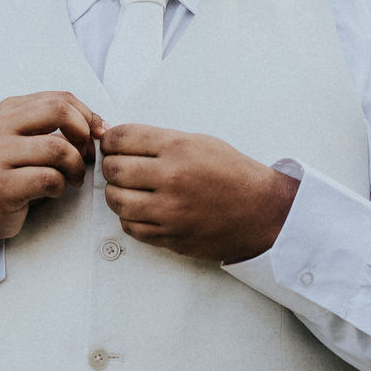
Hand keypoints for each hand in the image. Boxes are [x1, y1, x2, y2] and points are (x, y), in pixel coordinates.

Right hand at [0, 91, 104, 259]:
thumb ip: (54, 127)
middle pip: (59, 110)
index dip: (87, 116)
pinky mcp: (2, 185)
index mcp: (9, 110)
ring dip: (76, 166)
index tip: (96, 137)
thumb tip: (100, 126)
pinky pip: (48, 178)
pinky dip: (61, 186)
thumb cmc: (6, 173)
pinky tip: (54, 191)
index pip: (60, 98)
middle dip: (83, 133)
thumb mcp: (24, 140)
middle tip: (86, 155)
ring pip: (58, 148)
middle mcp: (1, 127)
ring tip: (73, 178)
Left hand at [99, 124, 297, 262]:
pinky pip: (130, 226)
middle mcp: (171, 178)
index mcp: (178, 148)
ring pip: (116, 200)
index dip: (109, 139)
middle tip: (120, 167)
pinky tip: (142, 209)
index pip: (121, 138)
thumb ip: (156, 140)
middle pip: (114, 169)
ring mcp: (169, 210)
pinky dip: (130, 217)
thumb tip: (113, 135)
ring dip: (116, 193)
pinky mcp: (170, 236)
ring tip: (128, 189)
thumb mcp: (198, 142)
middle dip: (111, 166)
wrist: (261, 211)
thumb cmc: (232, 174)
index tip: (111, 144)